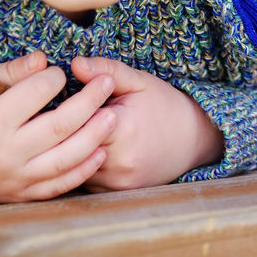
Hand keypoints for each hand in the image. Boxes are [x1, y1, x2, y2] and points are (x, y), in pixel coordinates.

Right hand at [0, 51, 116, 202]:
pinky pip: (58, 186)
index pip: (36, 94)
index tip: (61, 71)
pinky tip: (100, 151)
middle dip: (90, 101)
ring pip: (65, 159)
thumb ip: (8, 72)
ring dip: (95, 137)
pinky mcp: (22, 193)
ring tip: (112, 115)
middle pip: (60, 126)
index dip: (54, 78)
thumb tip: (44, 60)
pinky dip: (83, 171)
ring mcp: (16, 177)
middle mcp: (6, 153)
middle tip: (108, 82)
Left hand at [70, 56, 223, 191]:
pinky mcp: (114, 193)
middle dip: (63, 131)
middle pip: (71, 145)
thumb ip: (107, 70)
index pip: (75, 120)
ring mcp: (117, 181)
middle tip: (62, 118)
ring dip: (70, 150)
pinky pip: (83, 179)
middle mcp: (119, 160)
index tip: (67, 101)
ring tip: (75, 132)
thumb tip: (75, 63)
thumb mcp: (139, 82)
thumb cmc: (164, 106)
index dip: (67, 110)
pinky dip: (80, 165)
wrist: (193, 140)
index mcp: (123, 128)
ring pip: (73, 165)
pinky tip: (88, 150)